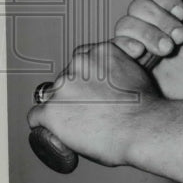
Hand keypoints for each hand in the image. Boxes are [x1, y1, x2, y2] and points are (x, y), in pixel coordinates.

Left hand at [27, 42, 160, 166]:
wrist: (144, 128)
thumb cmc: (146, 108)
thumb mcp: (139, 73)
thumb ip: (122, 68)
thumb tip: (114, 79)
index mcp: (100, 52)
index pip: (81, 60)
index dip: (86, 79)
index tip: (90, 91)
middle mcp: (79, 64)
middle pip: (66, 79)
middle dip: (74, 94)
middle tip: (89, 111)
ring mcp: (63, 87)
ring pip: (52, 98)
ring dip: (62, 109)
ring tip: (80, 125)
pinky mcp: (52, 111)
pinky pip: (36, 117)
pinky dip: (44, 125)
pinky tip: (55, 131)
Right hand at [113, 0, 182, 100]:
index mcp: (168, 4)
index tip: (182, 12)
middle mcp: (149, 17)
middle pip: (139, 5)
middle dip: (162, 21)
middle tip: (181, 37)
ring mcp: (137, 36)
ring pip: (126, 23)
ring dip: (149, 35)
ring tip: (168, 50)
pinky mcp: (127, 56)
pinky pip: (116, 43)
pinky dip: (129, 45)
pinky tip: (142, 53)